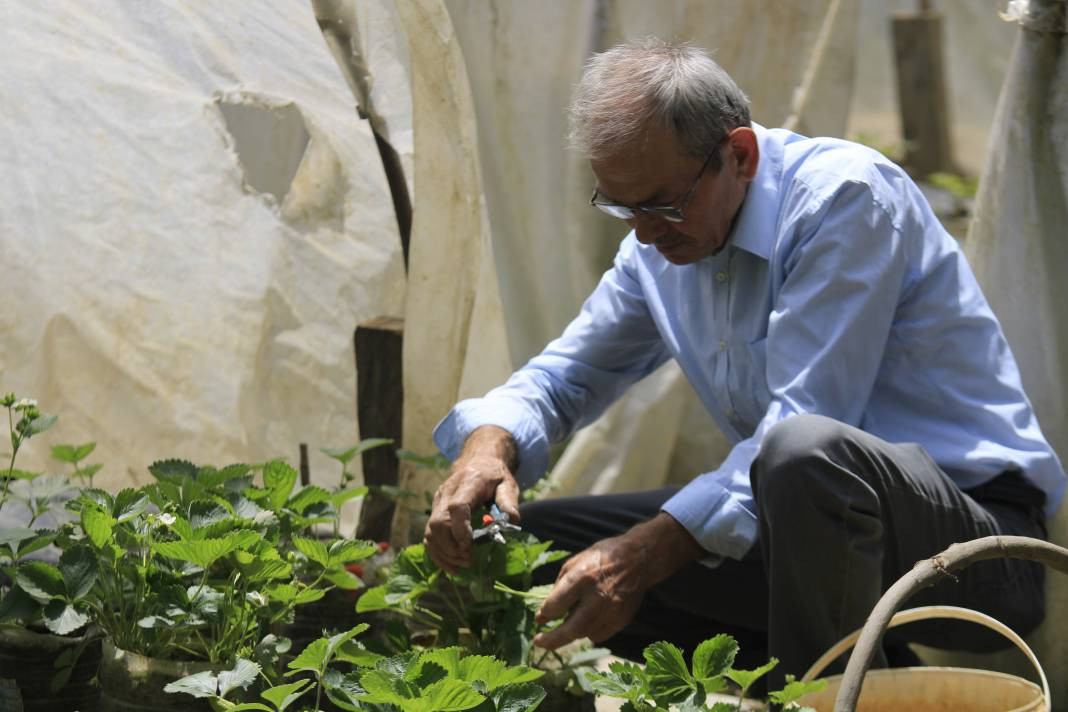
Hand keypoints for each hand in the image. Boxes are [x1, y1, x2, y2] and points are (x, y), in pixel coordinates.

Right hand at [424, 426, 519, 572]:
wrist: (478, 462)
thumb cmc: (495, 475)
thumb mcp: (508, 484)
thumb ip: (509, 501)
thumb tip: (512, 520)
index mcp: (468, 482)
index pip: (457, 507)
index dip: (460, 529)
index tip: (470, 548)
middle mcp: (447, 491)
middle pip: (439, 522)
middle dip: (451, 546)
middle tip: (469, 560)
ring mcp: (438, 501)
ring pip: (430, 531)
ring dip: (444, 553)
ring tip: (463, 565)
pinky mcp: (435, 510)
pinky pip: (429, 535)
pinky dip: (437, 553)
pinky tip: (451, 564)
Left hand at [532, 534, 647, 649]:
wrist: (638, 559)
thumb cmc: (602, 558)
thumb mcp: (575, 563)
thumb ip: (557, 589)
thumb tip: (541, 617)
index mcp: (582, 577)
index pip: (556, 605)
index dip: (545, 613)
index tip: (540, 617)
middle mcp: (597, 597)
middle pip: (570, 628)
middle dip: (551, 639)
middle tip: (539, 641)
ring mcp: (612, 611)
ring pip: (583, 634)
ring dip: (569, 633)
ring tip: (564, 625)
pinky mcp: (621, 620)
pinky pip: (597, 635)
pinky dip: (587, 631)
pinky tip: (586, 620)